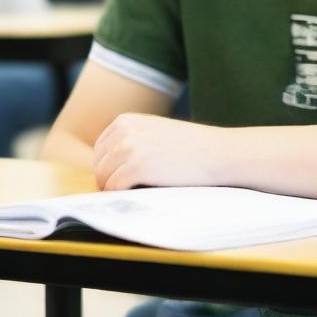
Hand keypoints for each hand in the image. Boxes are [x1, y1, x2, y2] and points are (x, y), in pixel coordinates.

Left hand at [91, 113, 224, 190]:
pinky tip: (142, 193)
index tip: (126, 177)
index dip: (110, 168)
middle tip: (133, 189)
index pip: (100, 150)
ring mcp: (128, 148)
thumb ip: (131, 139)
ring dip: (117, 189)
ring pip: (103, 178)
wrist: (217, 152)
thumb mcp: (155, 132)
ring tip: (139, 191)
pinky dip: (123, 196)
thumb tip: (106, 167)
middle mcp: (123, 131)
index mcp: (125, 120)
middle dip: (111, 180)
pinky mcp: (135, 168)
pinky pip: (114, 188)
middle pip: (99, 165)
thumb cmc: (191, 146)